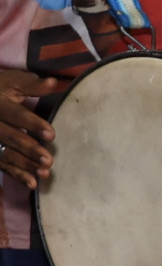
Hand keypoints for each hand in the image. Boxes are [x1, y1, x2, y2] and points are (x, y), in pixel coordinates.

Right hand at [0, 70, 58, 188]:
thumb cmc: (0, 89)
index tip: (51, 134)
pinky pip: (3, 165)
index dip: (33, 124)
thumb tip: (52, 82)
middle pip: (10, 137)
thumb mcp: (12, 82)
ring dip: (25, 165)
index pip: (16, 115)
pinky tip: (33, 184)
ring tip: (45, 173)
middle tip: (49, 160)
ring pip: (6, 154)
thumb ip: (31, 84)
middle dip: (29, 149)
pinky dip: (17, 175)